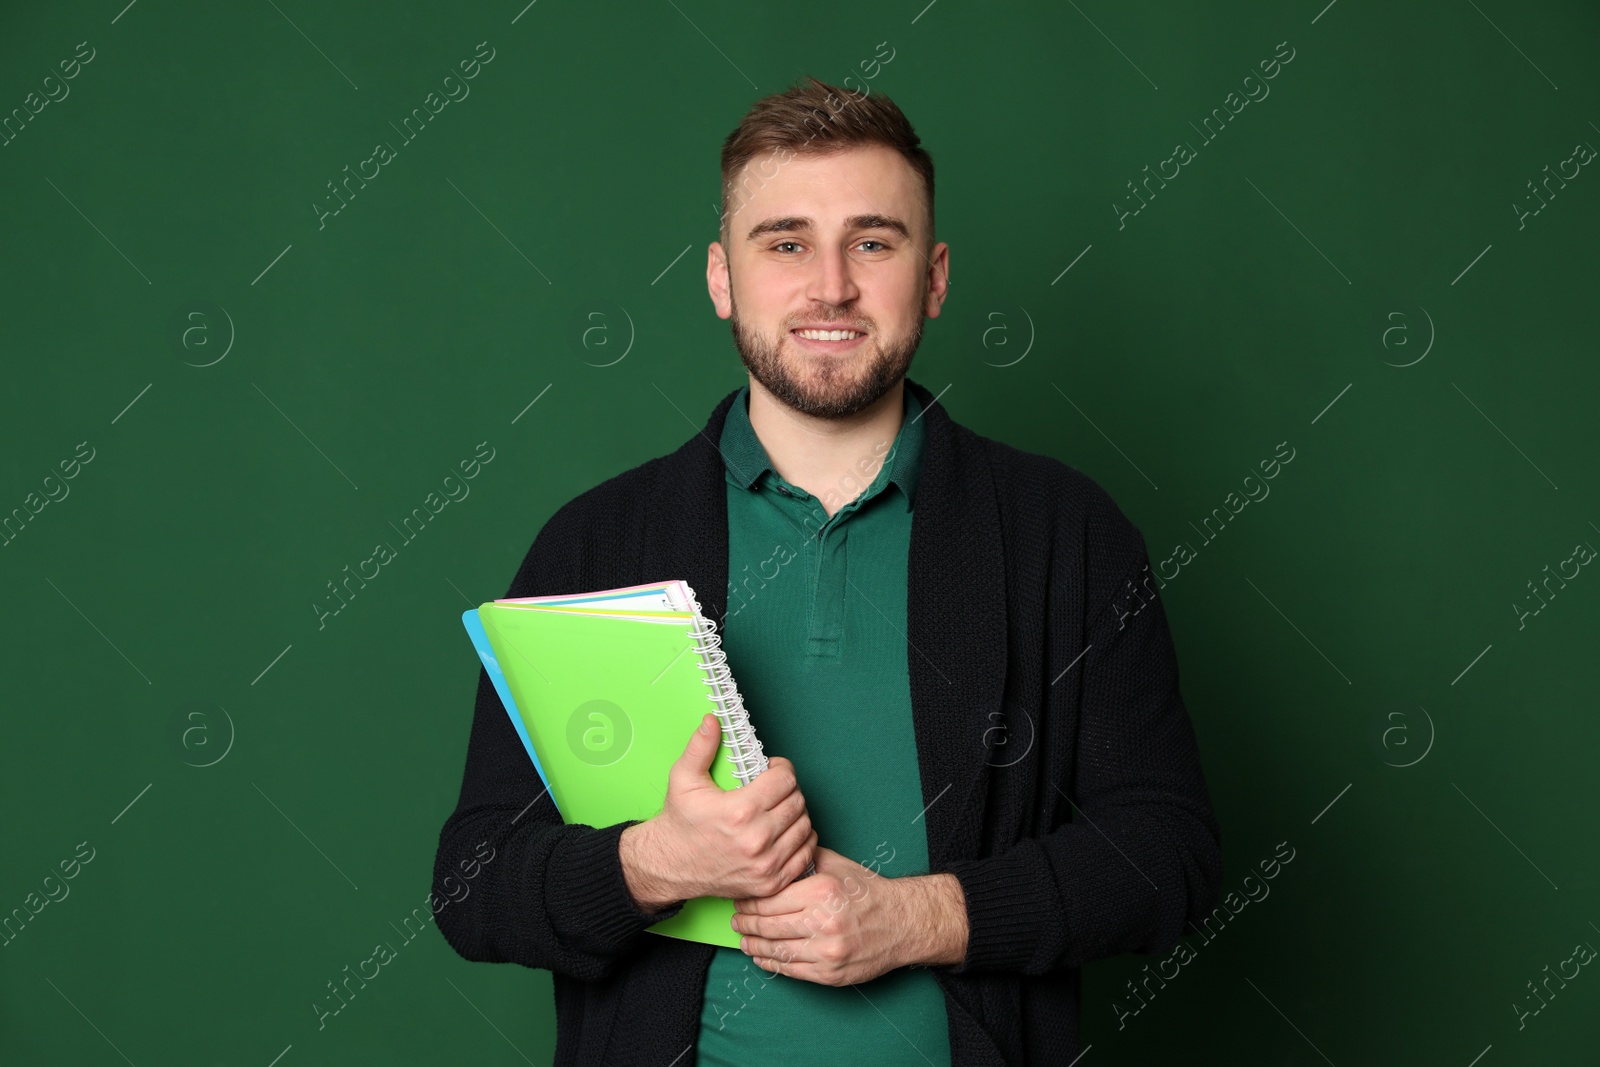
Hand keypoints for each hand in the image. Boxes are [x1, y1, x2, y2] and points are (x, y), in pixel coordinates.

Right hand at [620, 713, 816, 909]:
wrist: (670, 866)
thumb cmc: (680, 822)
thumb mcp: (683, 779)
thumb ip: (700, 747)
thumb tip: (712, 720)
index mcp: (739, 811)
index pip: (785, 779)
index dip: (781, 768)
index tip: (772, 769)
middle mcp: (757, 840)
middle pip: (797, 801)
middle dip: (788, 789)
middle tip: (774, 789)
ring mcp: (766, 864)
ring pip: (805, 826)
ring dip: (796, 813)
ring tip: (778, 809)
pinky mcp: (771, 882)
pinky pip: (805, 853)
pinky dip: (801, 840)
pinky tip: (785, 832)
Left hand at [729, 846, 967, 985]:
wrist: (901, 923)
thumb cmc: (866, 892)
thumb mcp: (836, 865)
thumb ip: (803, 859)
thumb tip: (772, 855)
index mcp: (821, 892)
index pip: (769, 899)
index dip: (748, 901)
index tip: (740, 899)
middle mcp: (823, 923)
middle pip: (768, 926)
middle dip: (745, 923)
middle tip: (736, 919)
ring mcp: (826, 952)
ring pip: (776, 950)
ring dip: (753, 946)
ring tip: (743, 939)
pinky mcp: (830, 973)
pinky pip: (790, 970)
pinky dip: (770, 963)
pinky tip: (760, 956)